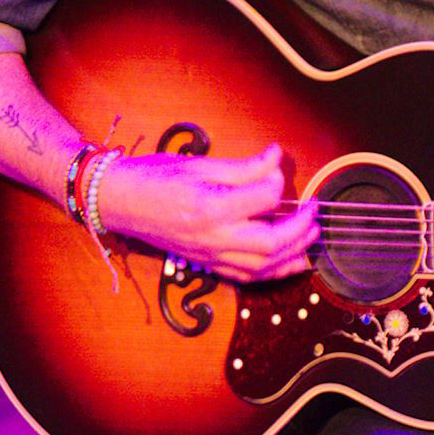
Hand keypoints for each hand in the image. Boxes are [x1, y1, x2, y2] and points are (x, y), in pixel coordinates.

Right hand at [95, 142, 318, 284]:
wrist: (118, 202)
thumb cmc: (155, 177)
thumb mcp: (200, 164)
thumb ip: (244, 167)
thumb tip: (277, 157)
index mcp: (210, 207)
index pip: (263, 198)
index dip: (277, 183)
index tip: (276, 169)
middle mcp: (212, 237)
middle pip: (271, 243)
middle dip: (300, 229)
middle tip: (314, 212)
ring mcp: (209, 256)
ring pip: (263, 266)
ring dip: (294, 254)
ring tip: (312, 237)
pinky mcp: (207, 265)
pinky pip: (248, 277)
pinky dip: (275, 272)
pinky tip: (292, 262)